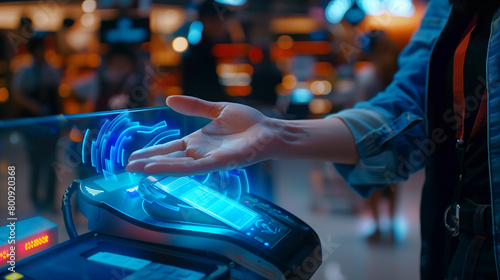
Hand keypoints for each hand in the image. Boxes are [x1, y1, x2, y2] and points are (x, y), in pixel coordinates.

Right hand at [126, 96, 279, 174]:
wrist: (269, 131)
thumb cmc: (248, 123)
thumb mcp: (216, 110)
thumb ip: (194, 107)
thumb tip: (169, 99)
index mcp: (198, 141)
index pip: (169, 148)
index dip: (152, 152)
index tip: (134, 156)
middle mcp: (200, 153)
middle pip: (169, 159)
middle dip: (148, 163)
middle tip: (126, 167)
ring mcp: (207, 159)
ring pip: (176, 165)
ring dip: (156, 167)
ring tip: (135, 170)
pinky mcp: (217, 163)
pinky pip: (192, 167)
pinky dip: (173, 168)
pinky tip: (157, 169)